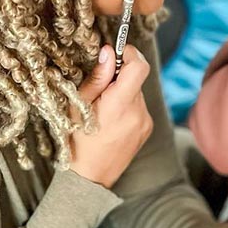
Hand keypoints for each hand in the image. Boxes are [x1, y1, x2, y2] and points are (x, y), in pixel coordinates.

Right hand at [69, 44, 152, 188]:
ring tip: (104, 110)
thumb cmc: (78, 140)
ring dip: (122, 93)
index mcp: (119, 105)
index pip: (139, 67)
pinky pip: (139, 106)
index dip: (130, 53)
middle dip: (119, 76)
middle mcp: (138, 112)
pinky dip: (127, 106)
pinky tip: (112, 121)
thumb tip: (109, 52)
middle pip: (136, 78)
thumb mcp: (79, 105)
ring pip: (136, 93)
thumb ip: (98, 78)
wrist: (91, 176)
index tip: (118, 52)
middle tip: (100, 89)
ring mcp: (145, 121)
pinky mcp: (148, 128)